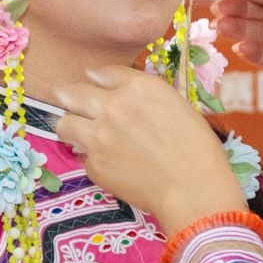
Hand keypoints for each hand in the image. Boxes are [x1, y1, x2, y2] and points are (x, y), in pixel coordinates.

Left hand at [57, 67, 246, 228]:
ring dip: (72, 125)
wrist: (193, 189)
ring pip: (64, 123)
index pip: (103, 73)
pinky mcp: (94, 165)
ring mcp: (99, 136)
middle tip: (73, 104)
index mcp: (139, 87)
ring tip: (81, 134)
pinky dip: (94, 159)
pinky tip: (112, 166)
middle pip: (73, 93)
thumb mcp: (177, 106)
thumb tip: (119, 96)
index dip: (99, 81)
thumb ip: (144, 95)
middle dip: (71, 96)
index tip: (97, 87)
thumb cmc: (198, 149)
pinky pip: (83, 157)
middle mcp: (113, 106)